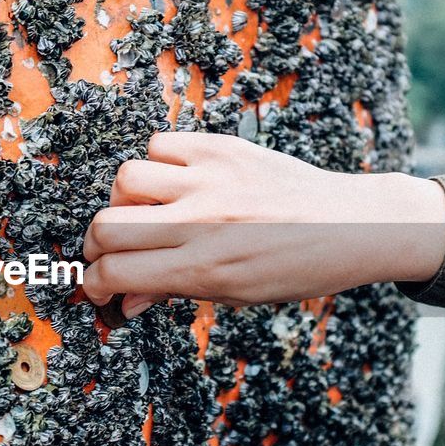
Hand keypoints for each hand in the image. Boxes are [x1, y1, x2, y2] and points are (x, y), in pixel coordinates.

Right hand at [81, 132, 444, 316]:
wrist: (351, 225)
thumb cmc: (296, 268)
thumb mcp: (235, 295)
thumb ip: (175, 292)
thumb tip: (128, 300)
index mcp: (205, 269)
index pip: (117, 273)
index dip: (94, 283)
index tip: (98, 286)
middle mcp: (203, 222)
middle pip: (108, 225)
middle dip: (97, 246)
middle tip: (110, 253)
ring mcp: (212, 179)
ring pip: (126, 178)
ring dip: (124, 201)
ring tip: (144, 213)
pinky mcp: (223, 148)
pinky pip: (160, 145)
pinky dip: (156, 165)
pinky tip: (173, 183)